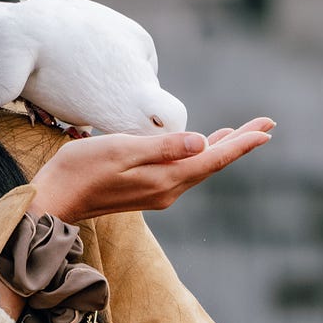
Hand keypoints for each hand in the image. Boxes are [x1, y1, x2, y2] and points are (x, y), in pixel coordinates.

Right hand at [27, 117, 273, 223]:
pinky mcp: (146, 190)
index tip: (267, 129)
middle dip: (240, 143)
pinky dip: (200, 155)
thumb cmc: (81, 170)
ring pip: (199, 167)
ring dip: (221, 148)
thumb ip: (162, 147)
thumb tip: (201, 141)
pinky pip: (184, 171)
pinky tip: (203, 146)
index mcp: (165, 179)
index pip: (213, 158)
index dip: (242, 143)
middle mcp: (168, 190)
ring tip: (244, 133)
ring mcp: (158, 192)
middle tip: (267, 124)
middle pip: (212, 163)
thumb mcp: (121, 150)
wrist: (54, 199)